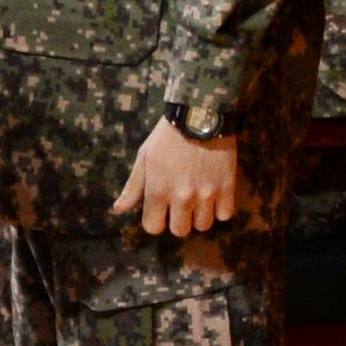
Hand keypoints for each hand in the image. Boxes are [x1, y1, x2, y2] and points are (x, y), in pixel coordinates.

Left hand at [114, 121, 244, 237]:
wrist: (200, 114)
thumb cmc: (167, 136)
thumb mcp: (144, 157)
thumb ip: (133, 187)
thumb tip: (118, 209)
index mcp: (158, 191)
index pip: (153, 227)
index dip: (155, 221)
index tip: (160, 211)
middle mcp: (182, 198)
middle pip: (180, 231)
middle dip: (178, 220)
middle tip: (181, 205)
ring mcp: (206, 194)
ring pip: (203, 225)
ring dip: (200, 216)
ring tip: (199, 200)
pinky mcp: (227, 187)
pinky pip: (225, 215)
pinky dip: (220, 209)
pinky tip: (215, 196)